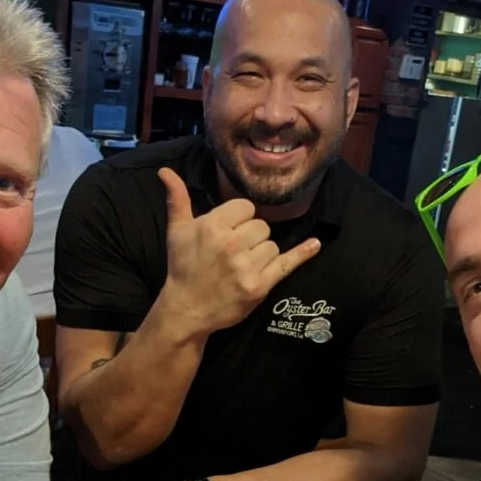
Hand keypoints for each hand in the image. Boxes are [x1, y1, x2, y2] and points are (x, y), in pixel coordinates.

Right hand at [158, 168, 320, 336]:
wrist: (186, 310)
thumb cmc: (183, 267)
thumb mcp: (176, 231)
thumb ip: (177, 199)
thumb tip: (165, 170)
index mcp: (213, 226)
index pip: (246, 208)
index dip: (239, 219)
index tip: (228, 233)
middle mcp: (231, 244)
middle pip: (261, 226)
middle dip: (250, 237)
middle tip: (233, 253)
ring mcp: (246, 267)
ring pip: (271, 245)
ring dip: (261, 253)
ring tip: (241, 266)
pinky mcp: (259, 286)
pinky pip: (288, 263)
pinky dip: (303, 253)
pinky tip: (315, 244)